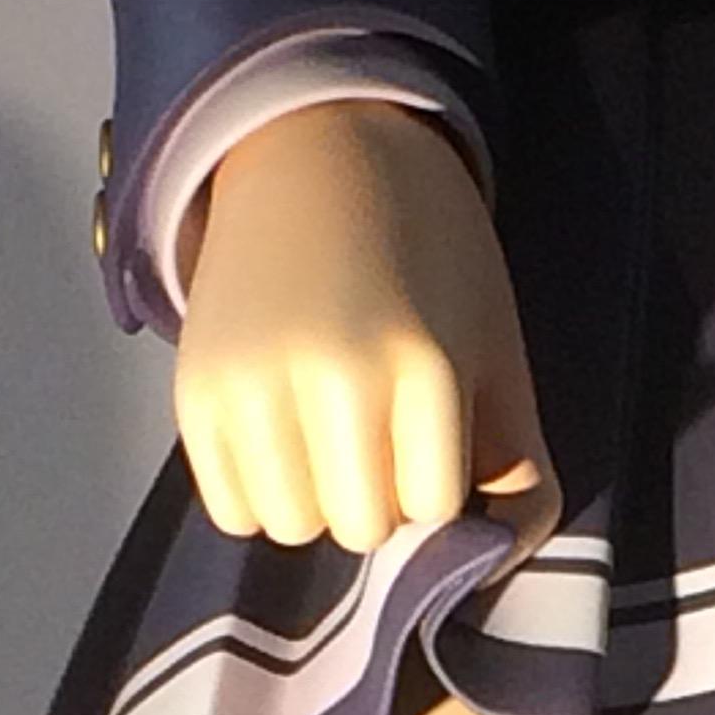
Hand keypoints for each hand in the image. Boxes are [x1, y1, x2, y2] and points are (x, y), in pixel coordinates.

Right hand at [171, 99, 561, 561]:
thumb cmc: (429, 260)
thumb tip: (503, 558)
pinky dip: (261, 494)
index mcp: (422, 363)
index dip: (437, 485)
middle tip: (378, 433)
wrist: (320, 157)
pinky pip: (231, 511)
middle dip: (380, 499)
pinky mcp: (194, 390)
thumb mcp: (496, 348)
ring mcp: (252, 382)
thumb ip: (520, 462)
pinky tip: (283, 438)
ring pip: (293, 527)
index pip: (431, 510)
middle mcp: (331, 373)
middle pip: (362, 528)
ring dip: (318, 502)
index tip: (432, 433)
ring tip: (329, 435)